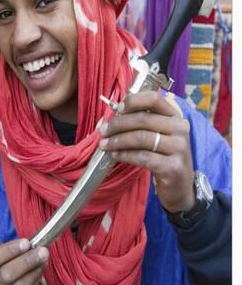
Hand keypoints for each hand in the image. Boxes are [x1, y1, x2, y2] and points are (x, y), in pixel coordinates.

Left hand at [99, 91, 194, 212]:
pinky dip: (125, 155)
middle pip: (143, 119)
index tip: (118, 109)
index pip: (154, 99)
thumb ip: (138, 123)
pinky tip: (115, 155)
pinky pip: (142, 157)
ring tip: (104, 144)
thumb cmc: (163, 156)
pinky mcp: (173, 167)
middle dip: (118, 124)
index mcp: (175, 116)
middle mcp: (180, 129)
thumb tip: (106, 120)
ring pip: (141, 138)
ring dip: (118, 140)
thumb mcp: (156, 135)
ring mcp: (179, 148)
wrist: (180, 185)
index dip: (133, 101)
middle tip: (103, 131)